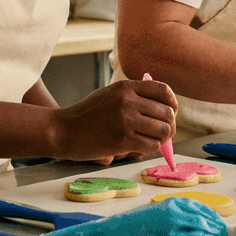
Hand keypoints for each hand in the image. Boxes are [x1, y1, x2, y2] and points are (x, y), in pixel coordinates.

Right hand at [51, 79, 176, 160]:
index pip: (164, 91)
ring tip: (152, 140)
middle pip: (167, 114)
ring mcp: (126, 121)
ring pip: (163, 131)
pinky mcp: (123, 141)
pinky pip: (151, 146)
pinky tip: (141, 147)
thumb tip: (163, 108)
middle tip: (163, 133)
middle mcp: (128, 101)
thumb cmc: (88, 114)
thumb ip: (134, 96)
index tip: (170, 112)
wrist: (64, 130)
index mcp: (126, 87)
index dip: (172, 103)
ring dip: (162, 139)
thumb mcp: (110, 94)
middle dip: (169, 125)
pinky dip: (151, 148)